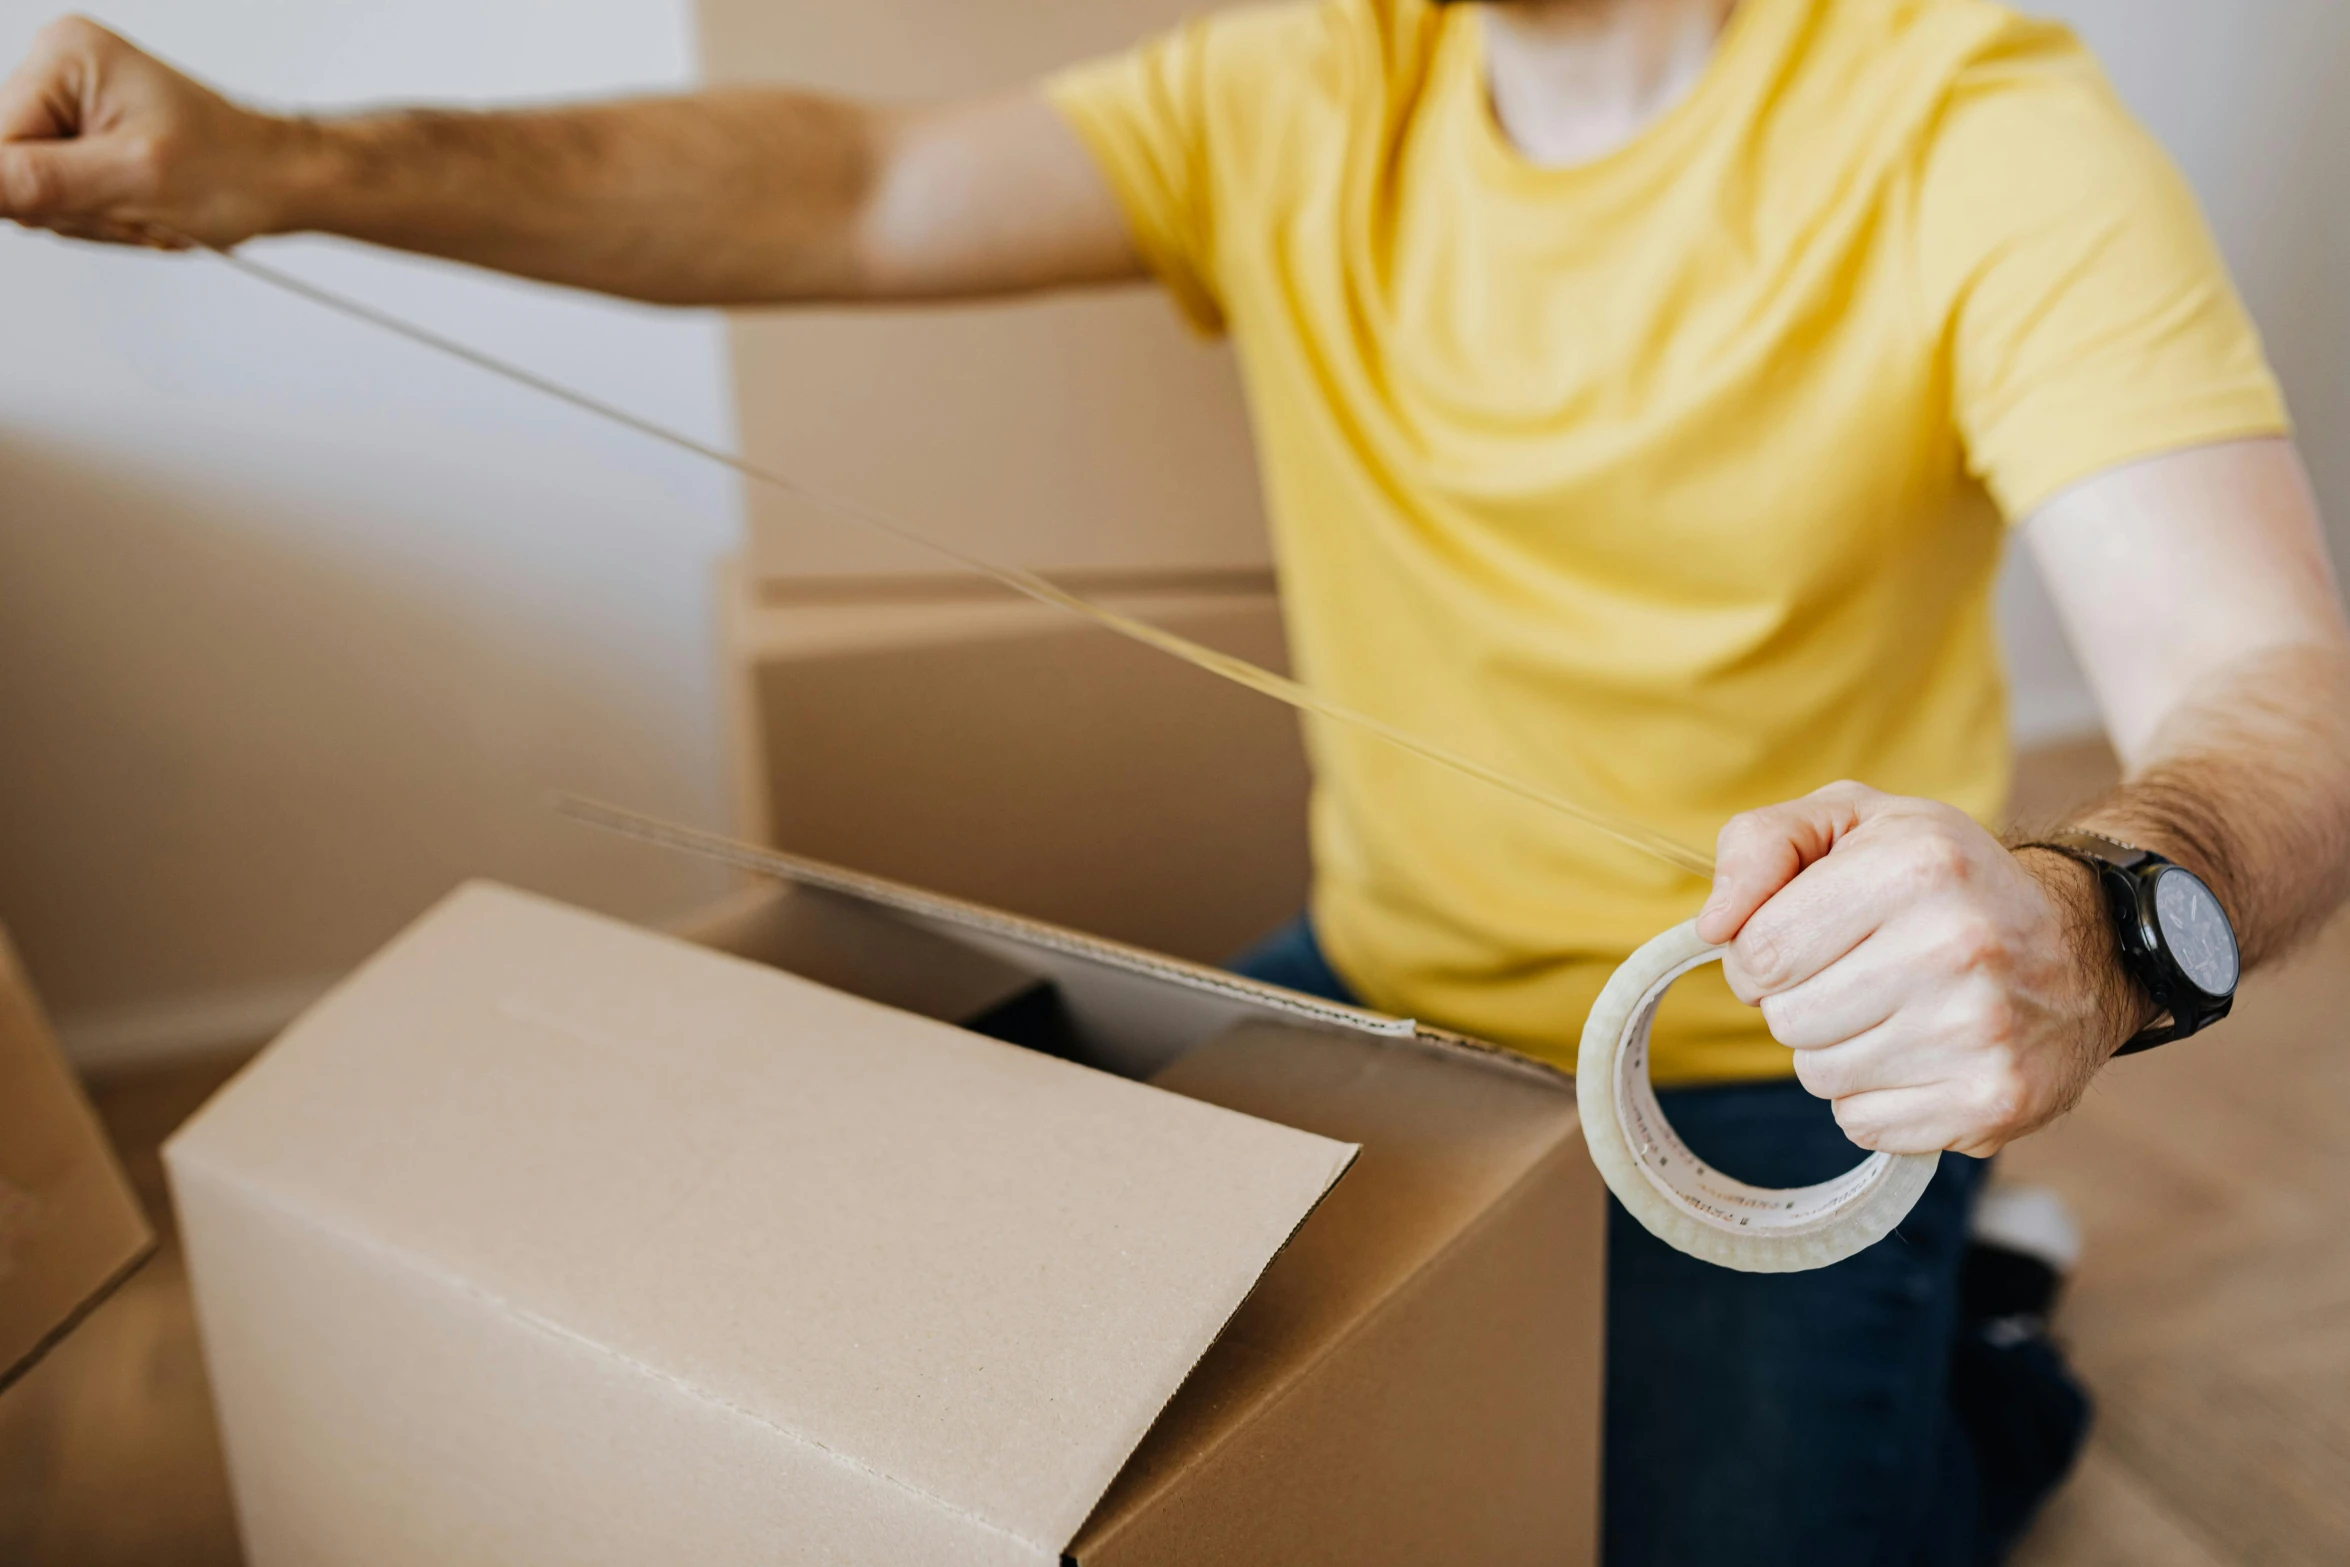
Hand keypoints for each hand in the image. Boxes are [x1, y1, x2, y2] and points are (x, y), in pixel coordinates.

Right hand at [0, 15, 299, 247]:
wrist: (279, 181)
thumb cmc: (232, 173)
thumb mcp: (126, 182)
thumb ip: (31, 182)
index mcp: (63, 57)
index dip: (39, 193)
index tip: (99, 199)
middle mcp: (58, 68)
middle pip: (9, 166)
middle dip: (70, 205)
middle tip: (132, 205)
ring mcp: (69, 102)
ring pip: (30, 187)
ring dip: (87, 213)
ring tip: (143, 205)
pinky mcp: (80, 134)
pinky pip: (55, 192)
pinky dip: (95, 212)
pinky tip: (136, 204)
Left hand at [1695, 782, 2150, 1157]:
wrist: (2082, 944)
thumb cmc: (1942, 879)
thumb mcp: (1852, 821)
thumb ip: (1759, 846)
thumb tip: (1713, 925)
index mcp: (1915, 867)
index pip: (1758, 952)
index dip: (1759, 952)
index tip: (1802, 939)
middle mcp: (1957, 948)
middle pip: (1786, 1019)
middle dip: (1800, 999)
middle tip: (1858, 972)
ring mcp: (1982, 1033)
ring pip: (1819, 1076)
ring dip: (1837, 1049)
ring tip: (1896, 1008)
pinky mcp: (1995, 1102)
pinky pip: (1863, 1123)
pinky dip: (1876, 1097)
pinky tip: (1922, 1053)